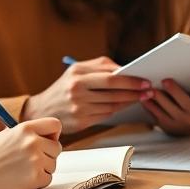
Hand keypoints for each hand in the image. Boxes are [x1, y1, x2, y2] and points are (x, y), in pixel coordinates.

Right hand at [0, 117, 62, 188]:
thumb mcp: (4, 137)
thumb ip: (23, 135)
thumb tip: (42, 136)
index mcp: (25, 128)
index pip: (54, 125)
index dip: (52, 134)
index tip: (46, 141)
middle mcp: (33, 142)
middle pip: (56, 147)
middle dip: (47, 155)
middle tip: (32, 161)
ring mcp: (36, 160)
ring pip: (52, 165)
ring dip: (41, 170)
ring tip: (21, 171)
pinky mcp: (36, 178)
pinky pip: (47, 179)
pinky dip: (37, 182)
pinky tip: (21, 181)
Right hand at [22, 56, 151, 133]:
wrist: (41, 111)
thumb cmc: (64, 88)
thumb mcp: (76, 71)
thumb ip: (100, 67)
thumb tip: (125, 69)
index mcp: (77, 73)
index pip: (111, 76)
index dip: (131, 79)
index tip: (145, 79)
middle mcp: (77, 89)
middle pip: (114, 90)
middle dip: (134, 90)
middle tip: (149, 90)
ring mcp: (79, 107)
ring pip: (112, 104)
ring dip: (129, 101)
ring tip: (141, 97)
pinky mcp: (81, 121)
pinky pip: (106, 115)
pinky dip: (118, 110)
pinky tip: (125, 105)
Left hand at [143, 74, 189, 136]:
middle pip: (184, 102)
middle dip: (175, 91)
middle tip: (166, 80)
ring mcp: (180, 122)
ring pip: (168, 109)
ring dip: (159, 98)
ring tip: (151, 88)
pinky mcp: (167, 125)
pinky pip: (157, 115)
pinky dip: (150, 106)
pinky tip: (145, 97)